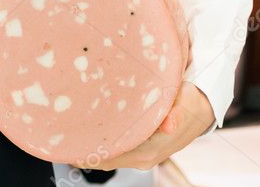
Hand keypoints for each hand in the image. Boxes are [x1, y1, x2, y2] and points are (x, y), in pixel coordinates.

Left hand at [76, 82, 213, 171]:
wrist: (203, 108)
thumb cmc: (191, 103)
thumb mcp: (185, 103)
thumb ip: (175, 114)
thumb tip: (169, 122)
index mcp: (149, 149)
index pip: (109, 155)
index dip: (86, 149)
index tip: (66, 139)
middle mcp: (142, 156)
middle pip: (102, 158)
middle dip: (80, 147)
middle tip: (56, 132)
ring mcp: (139, 153)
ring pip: (106, 154)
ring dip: (88, 143)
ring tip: (65, 128)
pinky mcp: (138, 146)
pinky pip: (113, 148)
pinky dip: (98, 140)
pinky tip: (85, 127)